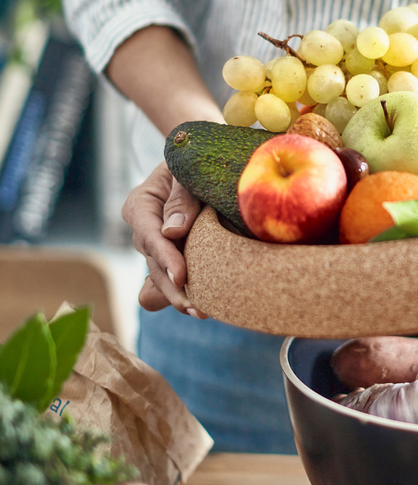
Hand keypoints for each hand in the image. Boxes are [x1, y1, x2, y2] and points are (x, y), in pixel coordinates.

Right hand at [121, 161, 208, 317]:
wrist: (198, 167)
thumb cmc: (193, 165)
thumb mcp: (185, 172)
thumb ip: (181, 197)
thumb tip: (173, 231)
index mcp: (141, 206)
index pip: (150, 236)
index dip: (166, 258)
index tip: (182, 276)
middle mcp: (144, 231)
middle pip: (154, 265)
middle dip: (174, 289)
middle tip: (197, 308)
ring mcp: (156, 249)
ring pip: (159, 279)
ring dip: (178, 297)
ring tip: (202, 312)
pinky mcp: (171, 259)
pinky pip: (167, 283)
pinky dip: (179, 295)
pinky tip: (199, 308)